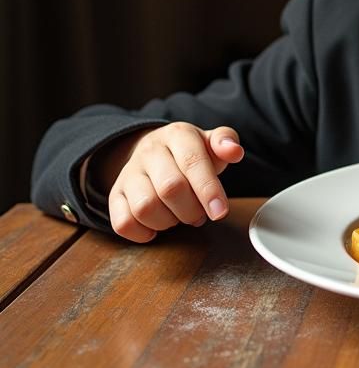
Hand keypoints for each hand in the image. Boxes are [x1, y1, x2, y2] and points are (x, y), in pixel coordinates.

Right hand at [101, 123, 244, 242]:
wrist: (155, 151)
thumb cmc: (190, 153)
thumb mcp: (210, 142)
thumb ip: (226, 143)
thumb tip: (234, 151)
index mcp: (178, 135)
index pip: (193, 162)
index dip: (208, 190)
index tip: (220, 212)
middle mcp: (150, 151)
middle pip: (170, 188)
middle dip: (191, 209)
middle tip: (200, 214)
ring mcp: (129, 173)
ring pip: (145, 208)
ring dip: (168, 221)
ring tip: (179, 216)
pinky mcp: (115, 194)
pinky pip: (122, 223)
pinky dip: (142, 233)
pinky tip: (156, 227)